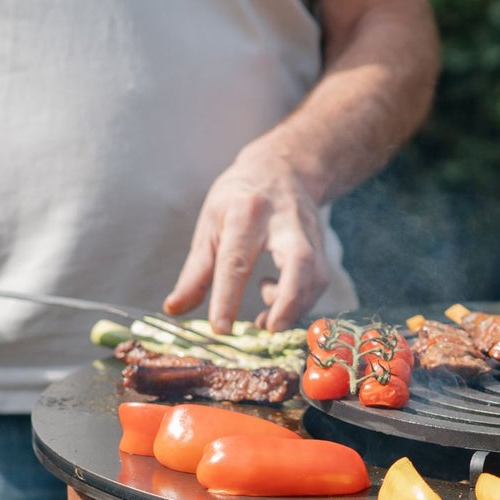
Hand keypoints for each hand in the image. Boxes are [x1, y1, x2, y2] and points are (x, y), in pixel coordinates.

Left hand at [164, 146, 329, 332]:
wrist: (284, 170)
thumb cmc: (240, 198)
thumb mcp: (210, 225)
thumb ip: (195, 272)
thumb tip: (175, 309)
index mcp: (246, 213)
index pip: (237, 260)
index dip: (229, 297)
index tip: (221, 329)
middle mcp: (285, 222)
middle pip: (298, 263)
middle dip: (287, 301)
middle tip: (269, 329)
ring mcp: (311, 234)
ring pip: (315, 277)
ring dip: (294, 308)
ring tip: (266, 322)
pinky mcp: (324, 248)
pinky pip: (319, 283)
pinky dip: (300, 302)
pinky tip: (278, 302)